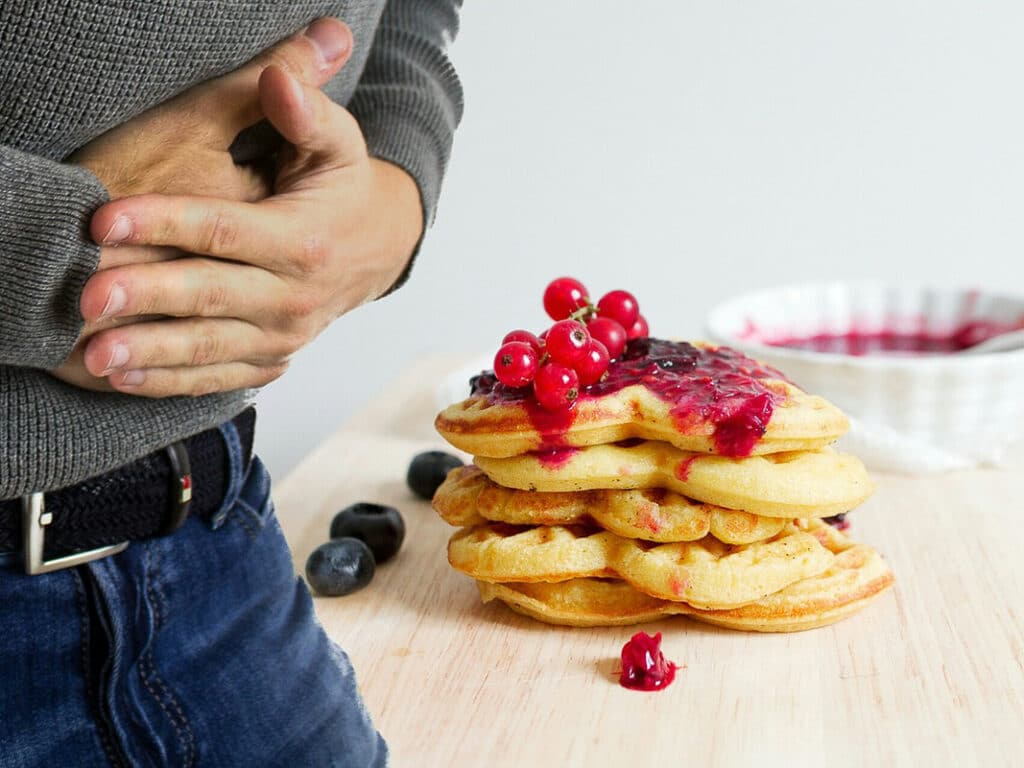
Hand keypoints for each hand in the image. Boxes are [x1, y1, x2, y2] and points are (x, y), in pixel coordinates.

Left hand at [49, 18, 354, 391]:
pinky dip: (172, 382)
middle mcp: (295, 295)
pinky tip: (125, 378)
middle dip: (148, 297)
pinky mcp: (272, 357)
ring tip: (98, 354)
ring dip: (152, 354)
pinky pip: (220, 377)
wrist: (379, 249)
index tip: (105, 221)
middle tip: (89, 297)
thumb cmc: (344, 189)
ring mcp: (284, 334)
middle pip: (211, 295)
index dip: (165, 223)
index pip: (225, 231)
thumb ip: (308, 111)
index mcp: (304, 241)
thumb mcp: (340, 144)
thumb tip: (277, 78)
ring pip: (210, 347)